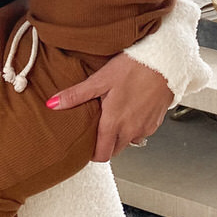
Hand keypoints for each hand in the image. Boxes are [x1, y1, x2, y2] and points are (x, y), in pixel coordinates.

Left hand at [46, 52, 173, 161]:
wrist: (165, 62)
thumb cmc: (134, 68)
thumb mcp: (100, 79)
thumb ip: (76, 95)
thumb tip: (52, 104)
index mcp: (114, 123)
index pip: (102, 155)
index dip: (92, 154)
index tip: (86, 145)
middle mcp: (131, 131)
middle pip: (115, 150)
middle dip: (105, 144)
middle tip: (97, 127)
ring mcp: (146, 128)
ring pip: (129, 141)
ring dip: (120, 135)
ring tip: (114, 115)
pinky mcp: (156, 122)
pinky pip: (141, 132)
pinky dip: (134, 126)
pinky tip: (130, 108)